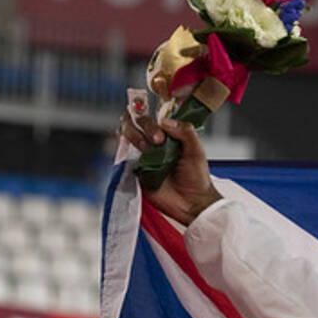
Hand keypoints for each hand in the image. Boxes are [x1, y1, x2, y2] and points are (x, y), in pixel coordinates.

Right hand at [118, 110, 222, 225]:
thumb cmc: (196, 177)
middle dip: (146, 125)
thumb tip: (165, 121)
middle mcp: (152, 141)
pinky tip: (139, 156)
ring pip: (125, 132)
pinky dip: (126, 150)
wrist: (191, 202)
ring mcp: (141, 153)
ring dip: (135, 135)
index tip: (163, 125)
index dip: (153, 114)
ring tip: (148, 149)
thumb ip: (186, 132)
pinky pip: (121, 153)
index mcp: (167, 134)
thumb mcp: (196, 151)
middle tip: (158, 139)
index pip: (153, 114)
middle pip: (136, 120)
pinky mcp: (133, 167)